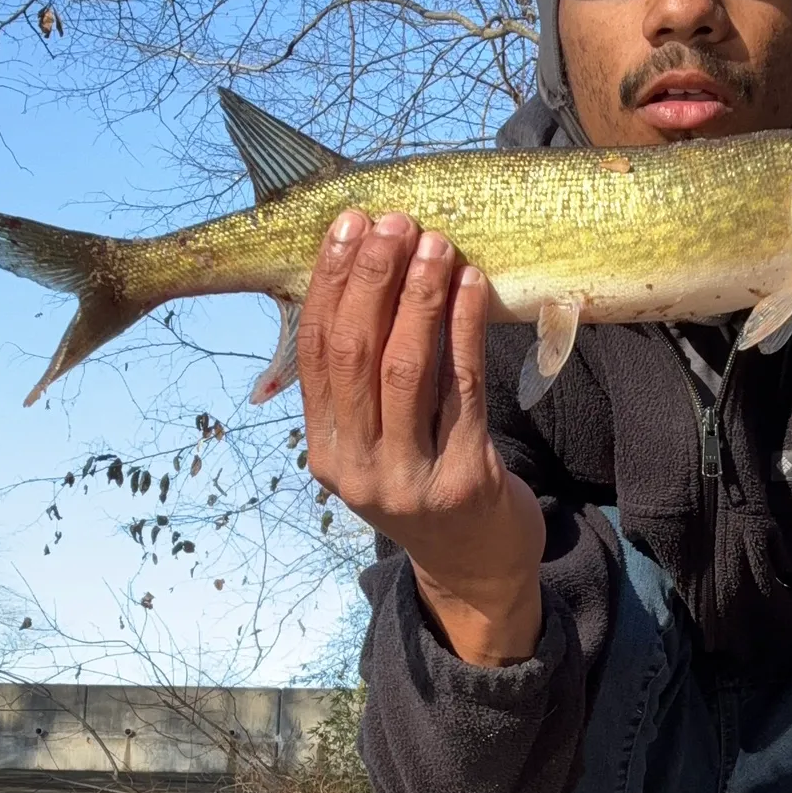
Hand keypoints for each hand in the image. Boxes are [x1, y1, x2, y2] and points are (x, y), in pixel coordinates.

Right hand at [299, 210, 544, 667]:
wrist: (476, 570)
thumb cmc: (428, 486)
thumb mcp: (378, 446)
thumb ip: (366, 386)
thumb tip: (370, 276)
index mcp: (325, 451)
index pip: (315, 353)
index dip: (328, 284)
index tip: (347, 227)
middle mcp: (356, 467)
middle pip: (355, 354)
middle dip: (371, 279)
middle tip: (393, 222)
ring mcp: (407, 478)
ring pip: (405, 368)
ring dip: (419, 297)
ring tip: (435, 243)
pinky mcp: (464, 479)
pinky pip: (463, 389)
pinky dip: (465, 331)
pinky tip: (472, 287)